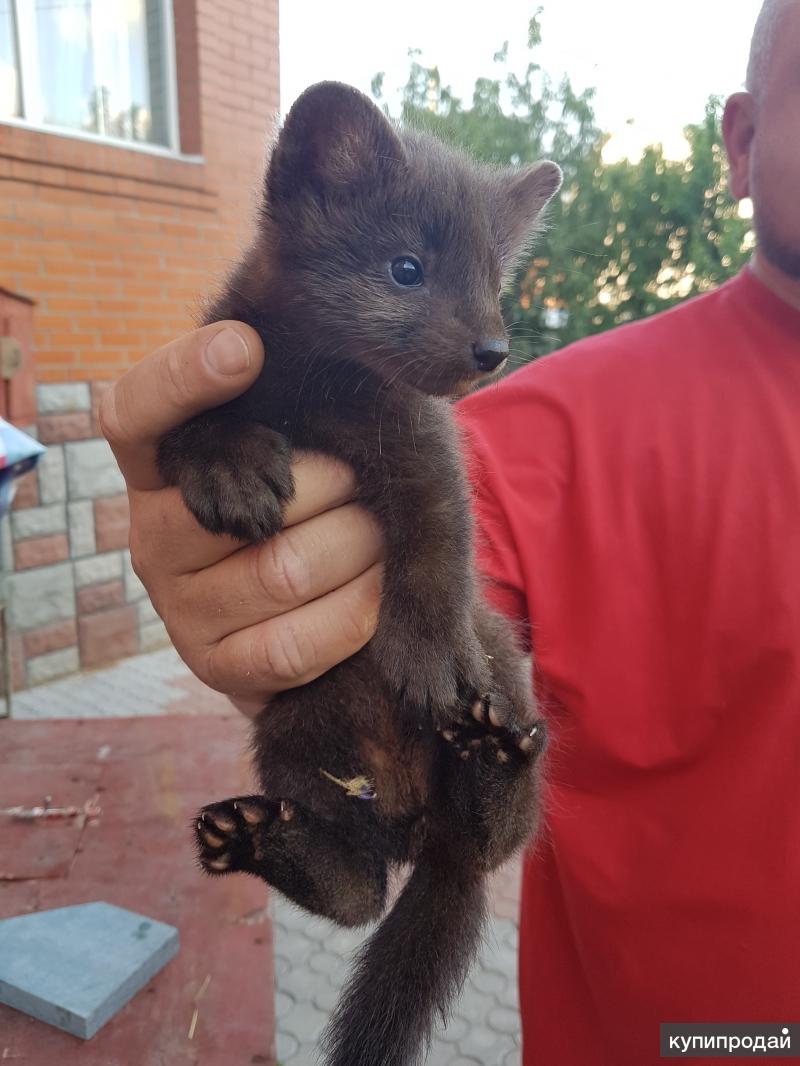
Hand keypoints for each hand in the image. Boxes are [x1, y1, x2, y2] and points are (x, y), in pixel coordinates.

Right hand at [101, 322, 383, 716]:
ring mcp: (179, 608)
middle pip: (250, 502)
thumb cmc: (302, 504)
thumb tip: (289, 348)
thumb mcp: (288, 445)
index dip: (183, 379)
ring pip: (285, 571)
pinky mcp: (216, 667)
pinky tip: (374, 588)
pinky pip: (298, 644)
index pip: (136, 413)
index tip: (246, 348)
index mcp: (160, 467)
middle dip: (334, 488)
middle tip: (361, 484)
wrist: (302, 613)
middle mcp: (151, 535)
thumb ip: (285, 405)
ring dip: (358, 548)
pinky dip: (356, 610)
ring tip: (376, 535)